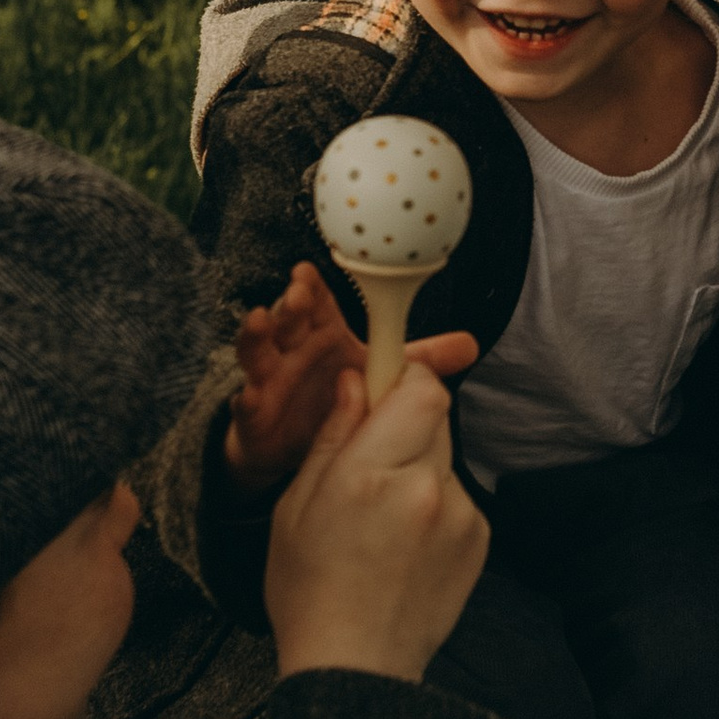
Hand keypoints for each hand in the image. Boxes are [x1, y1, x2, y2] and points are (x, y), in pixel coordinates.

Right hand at [223, 261, 476, 491]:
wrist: (295, 447)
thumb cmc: (335, 396)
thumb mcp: (378, 374)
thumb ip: (419, 361)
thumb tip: (470, 344)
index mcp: (323, 333)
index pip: (318, 302)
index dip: (314, 287)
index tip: (310, 271)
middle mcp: (294, 349)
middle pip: (290, 319)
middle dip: (291, 303)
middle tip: (298, 292)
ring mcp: (271, 379)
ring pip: (260, 352)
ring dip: (259, 336)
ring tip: (259, 320)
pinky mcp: (255, 415)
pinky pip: (248, 405)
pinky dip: (247, 399)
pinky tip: (248, 396)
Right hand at [265, 364, 488, 682]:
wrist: (355, 669)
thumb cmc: (310, 590)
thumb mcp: (297, 505)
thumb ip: (333, 435)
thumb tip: (356, 381)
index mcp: (372, 474)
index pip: (421, 389)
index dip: (404, 379)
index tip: (382, 389)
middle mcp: (427, 488)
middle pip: (435, 416)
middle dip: (405, 424)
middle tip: (371, 460)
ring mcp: (460, 516)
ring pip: (444, 457)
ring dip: (419, 468)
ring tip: (383, 517)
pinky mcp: (479, 540)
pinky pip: (457, 496)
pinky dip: (434, 505)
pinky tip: (403, 543)